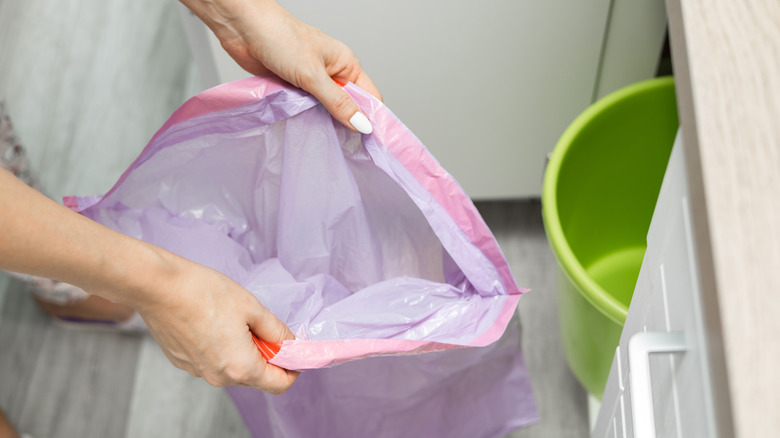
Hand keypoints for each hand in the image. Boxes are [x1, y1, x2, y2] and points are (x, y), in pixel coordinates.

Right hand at [0, 170, 298, 393]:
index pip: (279, 385)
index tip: (292, 351)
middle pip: (255, 377)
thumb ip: (276, 330)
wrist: (159, 286)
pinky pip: (212, 360)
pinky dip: (220, 346)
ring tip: (234, 319)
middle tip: (262, 326)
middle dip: (265, 355)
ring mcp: (198, 371)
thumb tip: (289, 342)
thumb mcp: (252, 307)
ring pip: (232, 367)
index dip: (292, 368)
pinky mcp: (182, 361)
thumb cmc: (204, 293)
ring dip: (242, 350)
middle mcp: (218, 377)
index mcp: (240, 367)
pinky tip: (213, 321)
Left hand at [181, 0, 381, 133]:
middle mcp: (331, 73)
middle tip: (342, 146)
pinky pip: (304, 109)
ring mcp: (311, 82)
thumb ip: (337, 102)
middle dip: (344, 124)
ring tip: (320, 137)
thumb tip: (362, 125)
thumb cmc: (280, 38)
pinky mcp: (293, 88)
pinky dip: (303, 118)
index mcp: (345, 64)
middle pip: (347, 107)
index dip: (371, 118)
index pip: (369, 96)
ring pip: (324, 111)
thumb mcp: (313, 74)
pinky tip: (301, 128)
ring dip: (321, 122)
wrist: (242, 28)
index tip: (368, 142)